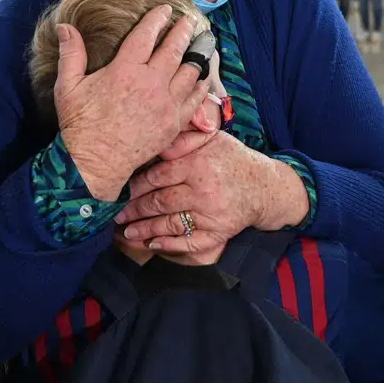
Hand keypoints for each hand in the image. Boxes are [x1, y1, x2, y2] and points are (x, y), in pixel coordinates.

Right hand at [56, 6, 212, 200]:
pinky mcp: (173, 123)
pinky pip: (195, 100)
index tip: (165, 10)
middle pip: (174, 49)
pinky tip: (202, 79)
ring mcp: (165, 104)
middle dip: (183, 32)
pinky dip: (201, 86)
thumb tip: (65, 26)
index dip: (157, 19)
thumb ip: (71, 54)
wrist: (95, 164)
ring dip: (196, 55)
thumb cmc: (80, 126)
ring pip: (189, 72)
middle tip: (189, 21)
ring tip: (201, 44)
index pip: (146, 35)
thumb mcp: (67, 87)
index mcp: (124, 70)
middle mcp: (150, 83)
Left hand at [115, 133, 308, 256]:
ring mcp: (211, 213)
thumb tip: (156, 136)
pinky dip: (169, 245)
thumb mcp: (212, 139)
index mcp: (197, 163)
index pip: (158, 175)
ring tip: (127, 232)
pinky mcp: (219, 232)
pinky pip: (190, 242)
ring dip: (145, 229)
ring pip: (170, 223)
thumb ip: (184, 137)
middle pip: (160, 201)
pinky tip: (153, 245)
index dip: (136, 185)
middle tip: (117, 214)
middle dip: (135, 209)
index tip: (121, 190)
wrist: (266, 186)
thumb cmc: (233, 159)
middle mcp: (203, 189)